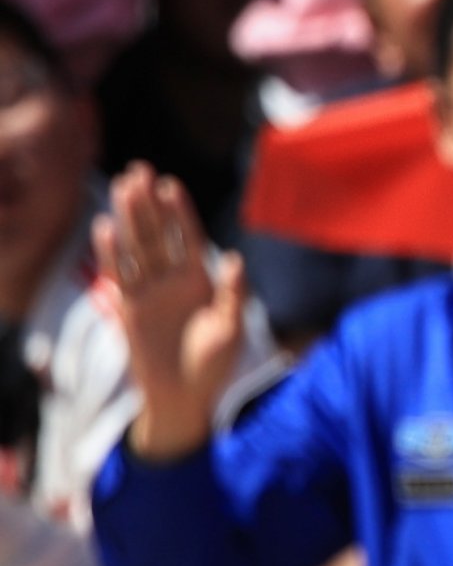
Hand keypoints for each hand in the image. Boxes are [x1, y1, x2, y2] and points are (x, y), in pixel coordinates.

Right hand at [95, 166, 250, 459]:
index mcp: (200, 281)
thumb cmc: (214, 365)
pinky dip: (112, 252)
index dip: (179, 212)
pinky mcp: (129, 307)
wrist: (185, 395)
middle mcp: (172, 280)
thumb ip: (233, 294)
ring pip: (137, 247)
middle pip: (157, 234)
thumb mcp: (231, 329)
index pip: (188, 238)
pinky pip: (120, 274)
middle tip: (139, 169)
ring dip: (129, 217)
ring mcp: (149, 291)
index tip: (171, 184)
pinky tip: (105, 227)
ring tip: (122, 186)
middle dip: (149, 203)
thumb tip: (234, 259)